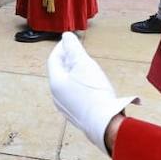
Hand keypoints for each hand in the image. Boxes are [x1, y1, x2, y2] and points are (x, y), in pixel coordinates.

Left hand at [47, 32, 136, 153]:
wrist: (105, 123)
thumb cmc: (94, 93)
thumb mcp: (83, 64)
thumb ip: (73, 48)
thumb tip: (66, 36)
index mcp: (56, 83)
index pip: (54, 59)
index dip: (62, 47)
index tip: (71, 41)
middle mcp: (58, 96)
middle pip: (61, 72)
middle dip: (70, 60)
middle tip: (81, 53)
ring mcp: (67, 107)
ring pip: (69, 84)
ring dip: (77, 73)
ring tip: (89, 68)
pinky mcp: (78, 114)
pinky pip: (76, 95)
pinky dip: (82, 86)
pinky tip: (95, 86)